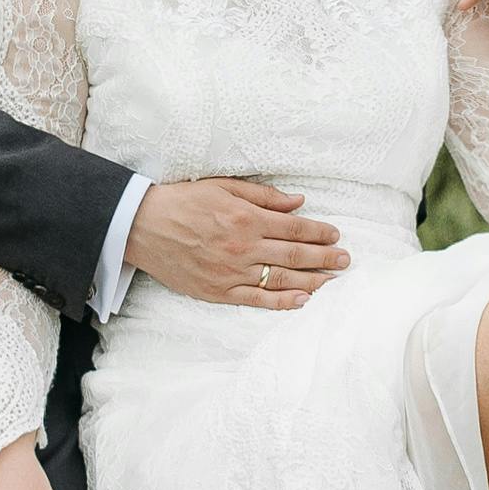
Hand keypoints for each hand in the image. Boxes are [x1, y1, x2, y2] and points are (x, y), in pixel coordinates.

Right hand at [126, 176, 343, 308]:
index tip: (335, 235)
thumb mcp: (224, 188)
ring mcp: (231, 273)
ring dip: (313, 281)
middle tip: (346, 260)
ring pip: (281, 280)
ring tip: (334, 282)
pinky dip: (282, 302)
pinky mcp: (218, 291)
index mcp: (246, 219)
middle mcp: (243, 248)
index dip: (318, 233)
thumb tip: (299, 203)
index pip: (293, 229)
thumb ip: (264, 197)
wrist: (142, 226)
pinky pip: (257, 300)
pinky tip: (303, 300)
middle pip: (294, 256)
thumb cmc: (183, 202)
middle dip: (325, 258)